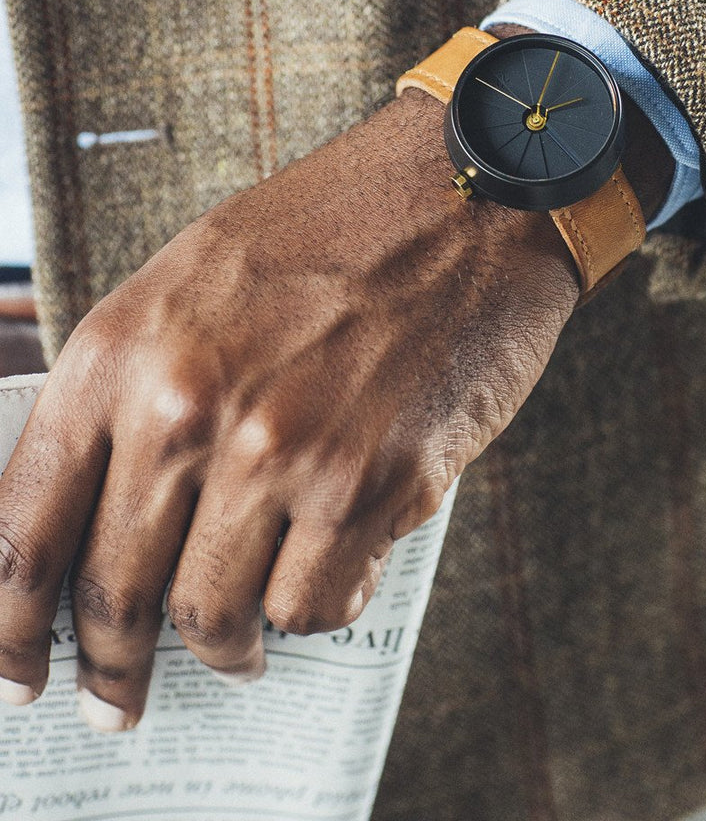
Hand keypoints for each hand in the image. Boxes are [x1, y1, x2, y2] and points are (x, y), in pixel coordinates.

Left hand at [0, 77, 581, 730]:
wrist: (466, 198)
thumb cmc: (334, 234)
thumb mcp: (192, 283)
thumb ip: (135, 391)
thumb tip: (104, 512)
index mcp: (124, 351)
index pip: (25, 533)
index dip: (8, 631)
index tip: (18, 676)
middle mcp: (191, 408)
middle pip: (116, 594)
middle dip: (114, 668)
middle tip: (120, 700)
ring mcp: (285, 450)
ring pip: (216, 615)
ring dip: (224, 645)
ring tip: (241, 644)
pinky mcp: (376, 482)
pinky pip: (316, 603)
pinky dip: (314, 608)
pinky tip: (328, 575)